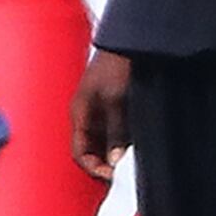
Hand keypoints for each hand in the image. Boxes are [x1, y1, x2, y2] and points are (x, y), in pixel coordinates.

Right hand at [70, 47, 131, 174]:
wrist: (130, 40)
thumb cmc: (116, 65)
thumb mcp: (115, 101)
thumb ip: (115, 132)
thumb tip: (114, 160)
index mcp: (80, 114)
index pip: (79, 152)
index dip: (93, 167)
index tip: (112, 175)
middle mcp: (88, 115)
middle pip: (92, 150)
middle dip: (105, 163)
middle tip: (123, 172)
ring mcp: (101, 110)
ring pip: (105, 142)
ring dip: (116, 152)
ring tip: (131, 160)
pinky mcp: (115, 105)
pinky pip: (116, 131)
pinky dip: (124, 141)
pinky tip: (136, 144)